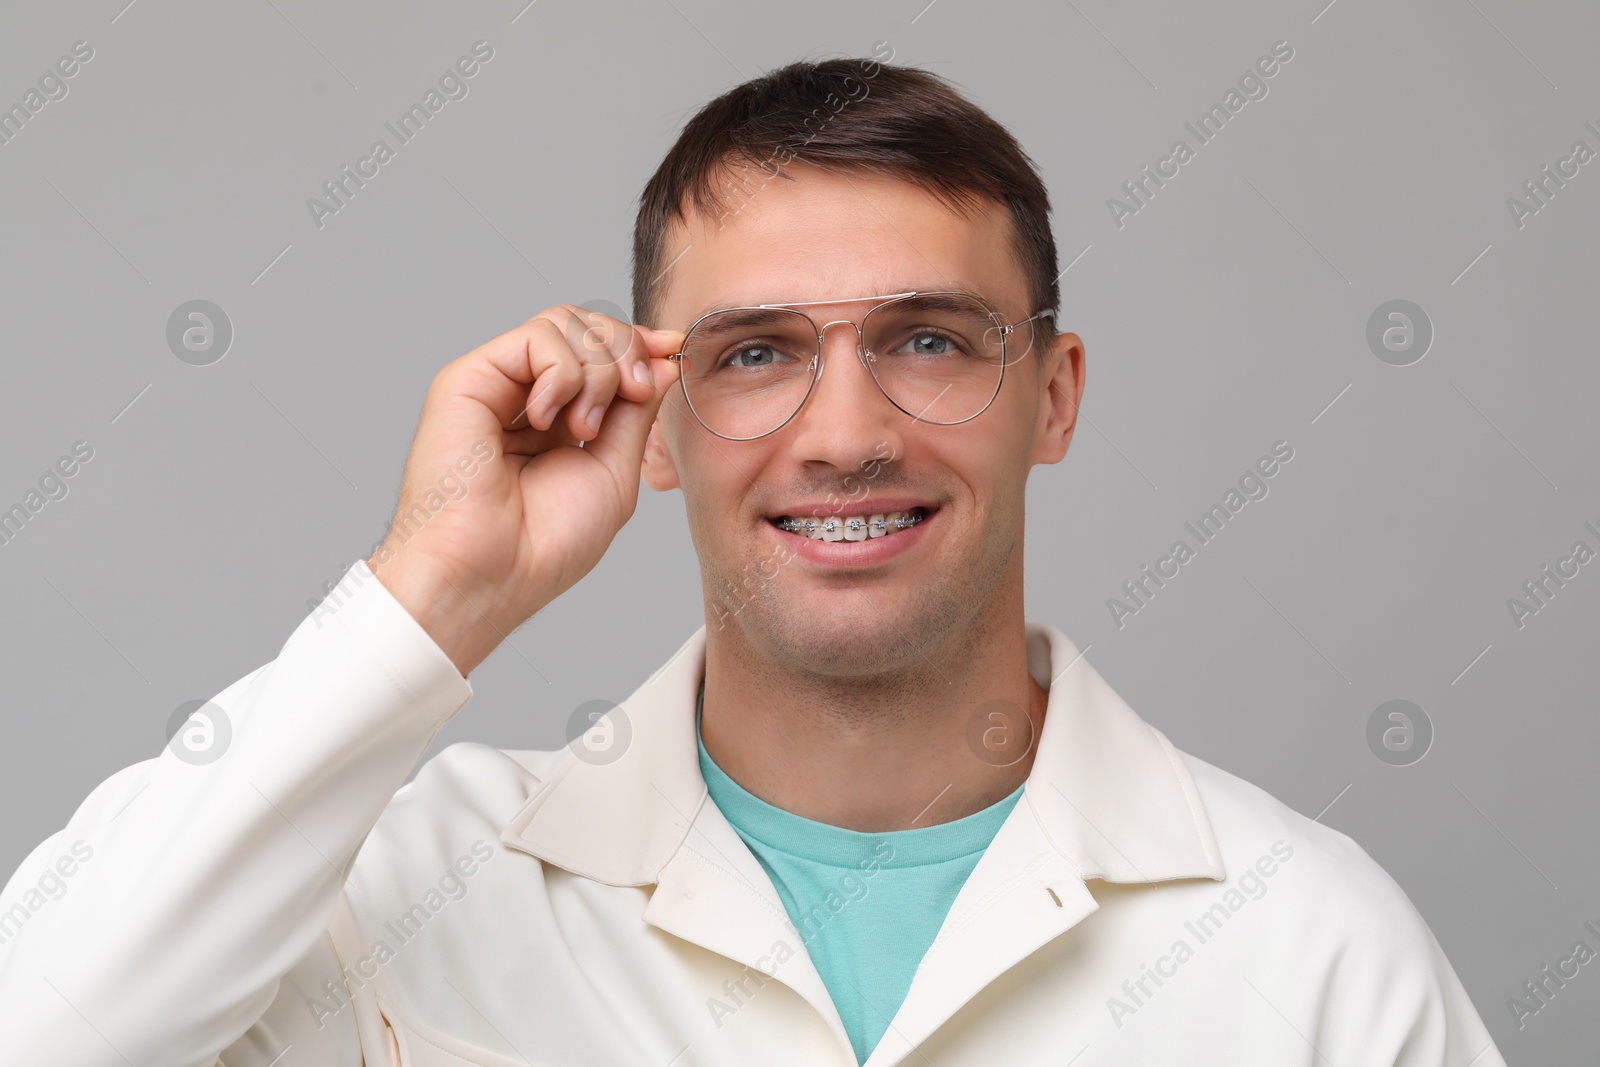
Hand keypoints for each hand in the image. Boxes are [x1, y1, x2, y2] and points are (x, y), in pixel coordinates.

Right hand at [365, 305, 683, 675]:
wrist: (494, 573)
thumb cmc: (546, 542)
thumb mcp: (615, 470)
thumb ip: (636, 411)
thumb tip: (664, 359)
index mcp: (560, 418)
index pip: (602, 352)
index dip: (642, 343)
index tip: (677, 349)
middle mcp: (526, 395)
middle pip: (588, 326)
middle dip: (627, 352)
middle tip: (635, 396)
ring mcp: (497, 384)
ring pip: (566, 323)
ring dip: (598, 370)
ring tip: (585, 428)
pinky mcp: (468, 378)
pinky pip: (537, 337)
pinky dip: (563, 373)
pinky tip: (550, 421)